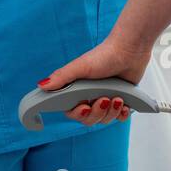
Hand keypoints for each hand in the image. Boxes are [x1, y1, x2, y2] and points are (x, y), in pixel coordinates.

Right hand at [37, 34, 151, 126]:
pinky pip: (120, 118)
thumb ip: (61, 77)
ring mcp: (106, 99)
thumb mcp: (80, 66)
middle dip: (97, 113)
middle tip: (104, 99)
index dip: (78, 114)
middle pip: (89, 119)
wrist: (129, 50)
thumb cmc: (104, 55)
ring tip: (118, 97)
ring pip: (105, 120)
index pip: (72, 112)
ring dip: (112, 112)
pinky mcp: (121, 101)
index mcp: (78, 91)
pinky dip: (122, 114)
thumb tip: (41, 86)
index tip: (85, 106)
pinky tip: (124, 104)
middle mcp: (90, 97)